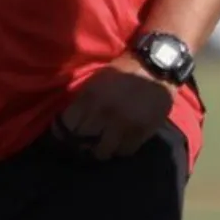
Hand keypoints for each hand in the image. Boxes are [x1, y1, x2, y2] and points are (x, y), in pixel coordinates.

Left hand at [54, 54, 175, 159]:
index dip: (63, 133)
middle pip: (83, 142)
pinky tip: (121, 141)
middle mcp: (104, 114)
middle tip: (84, 142)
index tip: (65, 136)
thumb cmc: (124, 71)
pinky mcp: (141, 133)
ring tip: (103, 144)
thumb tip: (70, 124)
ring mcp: (123, 125)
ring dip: (101, 149)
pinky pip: (124, 151)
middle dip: (81, 143)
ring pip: (103, 152)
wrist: (156, 67)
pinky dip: (121, 149)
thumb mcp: (96, 81)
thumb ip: (83, 102)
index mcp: (90, 98)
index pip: (67, 126)